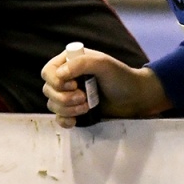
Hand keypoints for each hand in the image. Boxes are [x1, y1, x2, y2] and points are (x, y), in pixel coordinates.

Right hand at [41, 48, 169, 126]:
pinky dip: (64, 120)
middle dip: (64, 97)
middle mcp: (67, 78)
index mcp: (69, 62)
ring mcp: (70, 95)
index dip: (56, 81)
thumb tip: (58, 76)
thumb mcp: (102, 64)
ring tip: (87, 107)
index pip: (48, 72)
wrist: (135, 98)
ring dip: (67, 109)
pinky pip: (59, 118)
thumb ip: (80, 64)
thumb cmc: (120, 77)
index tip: (74, 85)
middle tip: (83, 98)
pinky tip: (76, 121)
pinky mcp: (74, 111)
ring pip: (53, 104)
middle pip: (48, 90)